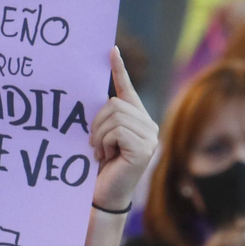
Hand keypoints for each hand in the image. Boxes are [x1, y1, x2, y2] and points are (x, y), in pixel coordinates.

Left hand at [89, 45, 156, 212]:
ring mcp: (150, 136)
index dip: (119, 69)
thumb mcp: (100, 137)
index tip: (111, 50)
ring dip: (99, 135)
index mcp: (136, 120)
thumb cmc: (99, 168)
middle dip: (97, 124)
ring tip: (101, 153)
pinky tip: (108, 157)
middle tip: (94, 145)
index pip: (127, 90)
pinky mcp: (145, 148)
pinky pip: (116, 131)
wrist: (102, 195)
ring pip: (114, 116)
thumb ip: (104, 118)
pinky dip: (105, 143)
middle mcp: (148, 125)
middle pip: (114, 104)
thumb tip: (98, 95)